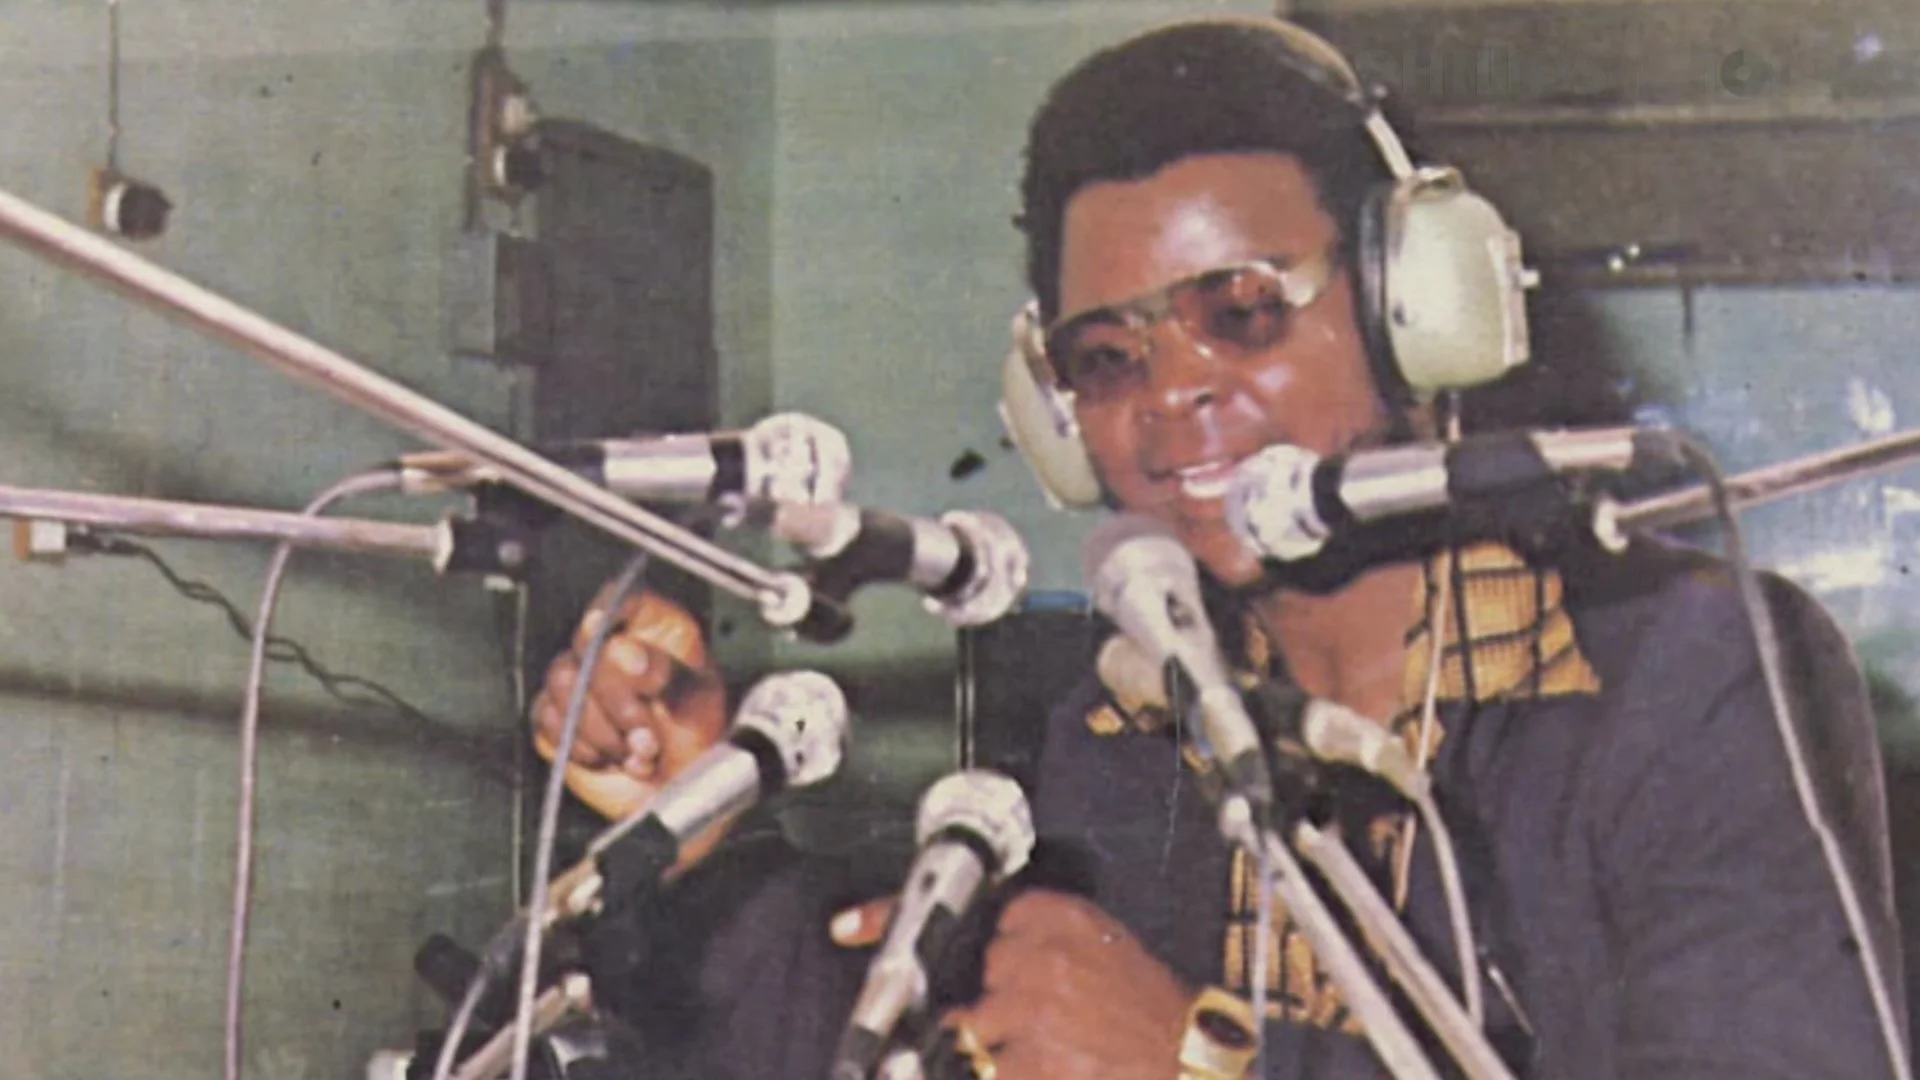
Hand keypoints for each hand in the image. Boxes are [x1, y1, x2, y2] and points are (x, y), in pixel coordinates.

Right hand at [530, 587, 729, 860]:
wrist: (680, 791)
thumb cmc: (699, 740)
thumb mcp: (696, 700)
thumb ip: (664, 670)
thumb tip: (623, 650)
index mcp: (653, 629)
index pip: (621, 595)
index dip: (610, 612)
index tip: (609, 638)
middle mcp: (612, 648)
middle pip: (585, 646)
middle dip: (616, 701)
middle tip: (647, 736)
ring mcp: (581, 681)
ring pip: (562, 684)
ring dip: (602, 730)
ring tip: (638, 754)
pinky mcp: (558, 717)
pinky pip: (548, 720)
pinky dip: (582, 746)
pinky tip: (610, 758)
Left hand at [940, 891, 1191, 1079]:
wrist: (1184, 1052)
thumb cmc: (1157, 1005)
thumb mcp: (1117, 942)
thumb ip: (1066, 931)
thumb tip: (1014, 936)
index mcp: (1075, 924)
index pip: (1016, 914)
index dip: (1017, 937)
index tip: (1022, 954)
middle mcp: (1051, 959)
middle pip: (994, 965)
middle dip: (1010, 987)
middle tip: (1035, 1006)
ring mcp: (1037, 1010)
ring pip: (982, 1017)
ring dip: (1003, 1032)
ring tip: (1035, 1041)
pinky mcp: (1035, 1058)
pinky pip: (999, 1063)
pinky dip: (1016, 1070)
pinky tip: (1042, 1065)